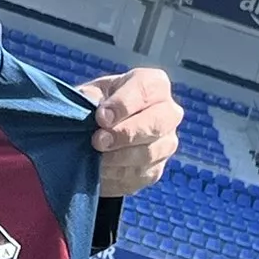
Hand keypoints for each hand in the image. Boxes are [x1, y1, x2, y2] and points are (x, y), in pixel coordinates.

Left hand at [74, 68, 182, 196]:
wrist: (96, 135)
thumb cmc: (96, 106)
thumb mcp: (91, 94)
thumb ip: (91, 99)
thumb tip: (95, 115)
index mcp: (153, 84)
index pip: (146, 89)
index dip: (124, 104)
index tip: (101, 117)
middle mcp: (168, 112)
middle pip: (156, 123)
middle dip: (125, 134)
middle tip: (98, 141)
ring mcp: (166, 143)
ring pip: (150, 152)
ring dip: (120, 157)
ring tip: (97, 157)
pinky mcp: (156, 169)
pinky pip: (141, 174)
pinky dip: (118, 174)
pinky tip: (101, 170)